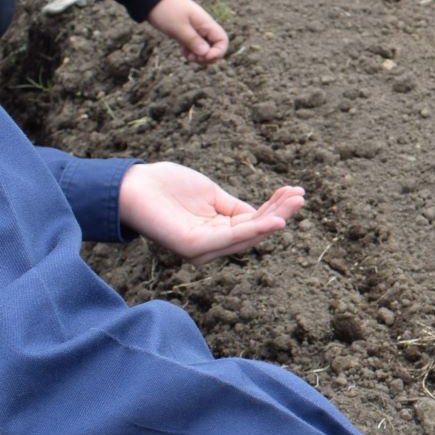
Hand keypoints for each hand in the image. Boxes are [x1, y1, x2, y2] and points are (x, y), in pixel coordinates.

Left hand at [118, 162, 304, 263]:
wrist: (132, 185)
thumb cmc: (167, 187)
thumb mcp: (211, 195)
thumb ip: (235, 208)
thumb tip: (262, 215)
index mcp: (216, 232)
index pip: (253, 223)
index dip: (275, 208)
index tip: (296, 190)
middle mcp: (211, 245)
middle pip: (254, 231)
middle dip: (280, 213)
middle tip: (302, 196)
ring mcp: (203, 248)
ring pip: (247, 236)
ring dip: (274, 219)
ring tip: (295, 202)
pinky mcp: (194, 246)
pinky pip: (231, 238)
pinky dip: (255, 230)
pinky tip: (275, 221)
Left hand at [144, 0, 228, 63]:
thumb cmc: (166, 10)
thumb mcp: (178, 27)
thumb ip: (193, 40)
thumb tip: (206, 53)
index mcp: (206, 23)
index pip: (222, 40)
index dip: (218, 52)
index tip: (204, 56)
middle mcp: (204, 27)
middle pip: (215, 46)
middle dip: (207, 56)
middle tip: (192, 57)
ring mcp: (196, 30)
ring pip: (205, 48)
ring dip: (198, 56)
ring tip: (186, 55)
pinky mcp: (187, 32)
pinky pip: (195, 46)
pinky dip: (191, 52)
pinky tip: (182, 51)